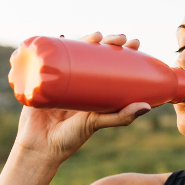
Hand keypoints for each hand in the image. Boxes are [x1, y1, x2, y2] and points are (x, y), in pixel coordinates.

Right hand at [13, 32, 150, 165]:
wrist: (38, 148)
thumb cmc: (69, 139)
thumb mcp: (96, 124)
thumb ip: (119, 117)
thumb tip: (146, 107)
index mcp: (94, 90)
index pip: (111, 65)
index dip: (123, 51)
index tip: (135, 43)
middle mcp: (79, 82)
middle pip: (94, 54)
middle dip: (108, 41)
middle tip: (119, 38)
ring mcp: (61, 79)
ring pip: (75, 52)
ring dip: (86, 39)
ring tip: (96, 36)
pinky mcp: (42, 79)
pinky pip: (49, 59)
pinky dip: (54, 44)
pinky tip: (62, 35)